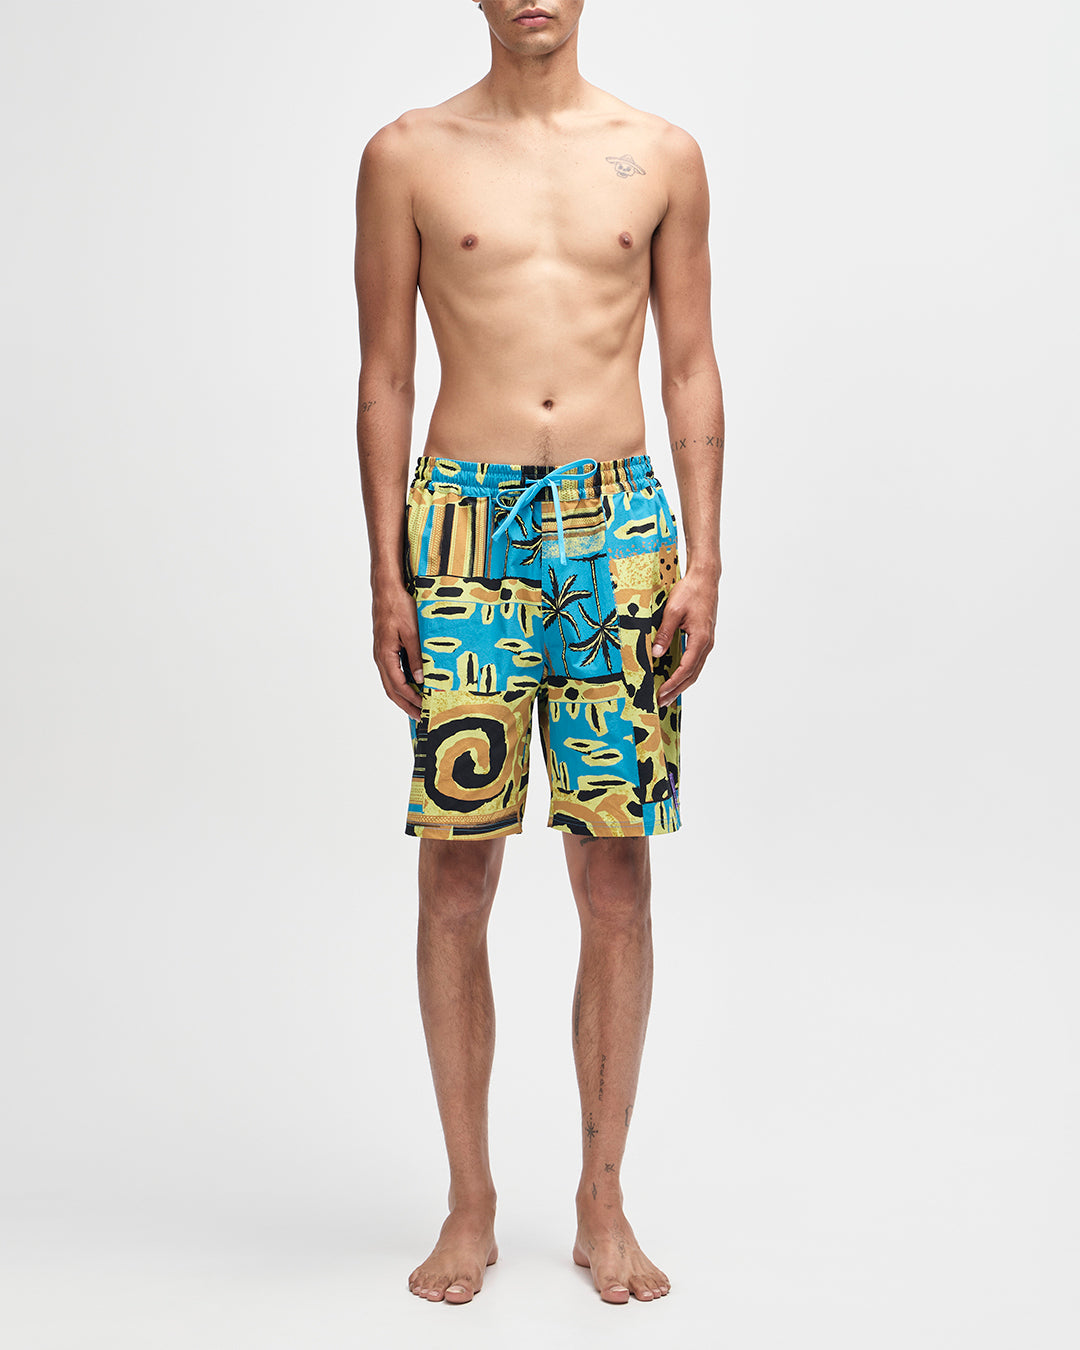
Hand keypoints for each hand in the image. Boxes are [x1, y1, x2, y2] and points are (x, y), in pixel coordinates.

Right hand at [372, 580, 422, 714]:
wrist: (387, 589)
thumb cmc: (398, 607)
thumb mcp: (412, 632)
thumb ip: (416, 656)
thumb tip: (420, 679)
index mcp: (385, 655)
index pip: (398, 686)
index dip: (410, 699)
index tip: (423, 709)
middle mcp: (381, 657)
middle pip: (391, 689)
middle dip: (405, 704)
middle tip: (419, 717)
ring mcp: (382, 653)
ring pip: (391, 681)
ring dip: (403, 695)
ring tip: (416, 705)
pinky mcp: (386, 647)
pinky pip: (393, 671)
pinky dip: (402, 682)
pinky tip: (413, 684)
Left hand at [652, 571, 717, 706]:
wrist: (705, 579)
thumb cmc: (690, 592)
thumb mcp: (673, 612)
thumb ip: (664, 634)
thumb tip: (656, 653)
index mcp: (700, 639)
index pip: (686, 668)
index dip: (673, 683)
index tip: (661, 694)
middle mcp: (706, 643)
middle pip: (692, 674)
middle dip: (677, 690)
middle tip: (662, 702)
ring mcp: (706, 641)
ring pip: (695, 669)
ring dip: (681, 683)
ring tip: (668, 694)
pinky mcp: (703, 638)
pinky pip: (695, 660)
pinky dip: (685, 672)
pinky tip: (675, 676)